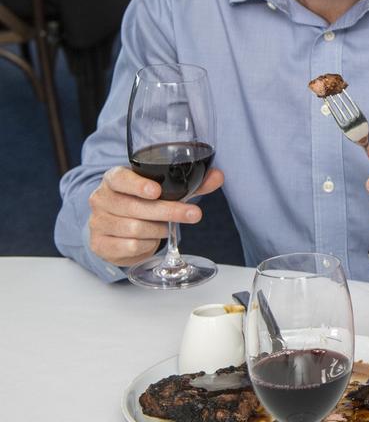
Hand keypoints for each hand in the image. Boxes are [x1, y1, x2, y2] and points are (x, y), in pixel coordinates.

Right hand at [88, 165, 223, 265]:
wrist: (117, 227)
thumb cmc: (143, 202)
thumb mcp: (165, 189)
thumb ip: (192, 183)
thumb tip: (218, 176)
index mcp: (113, 179)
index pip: (120, 178)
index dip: (137, 185)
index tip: (156, 191)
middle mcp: (101, 198)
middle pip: (134, 207)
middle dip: (168, 211)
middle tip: (193, 214)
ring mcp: (97, 222)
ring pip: (133, 228)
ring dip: (158, 230)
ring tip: (166, 228)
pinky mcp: (99, 244)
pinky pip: (129, 246)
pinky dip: (147, 245)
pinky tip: (151, 239)